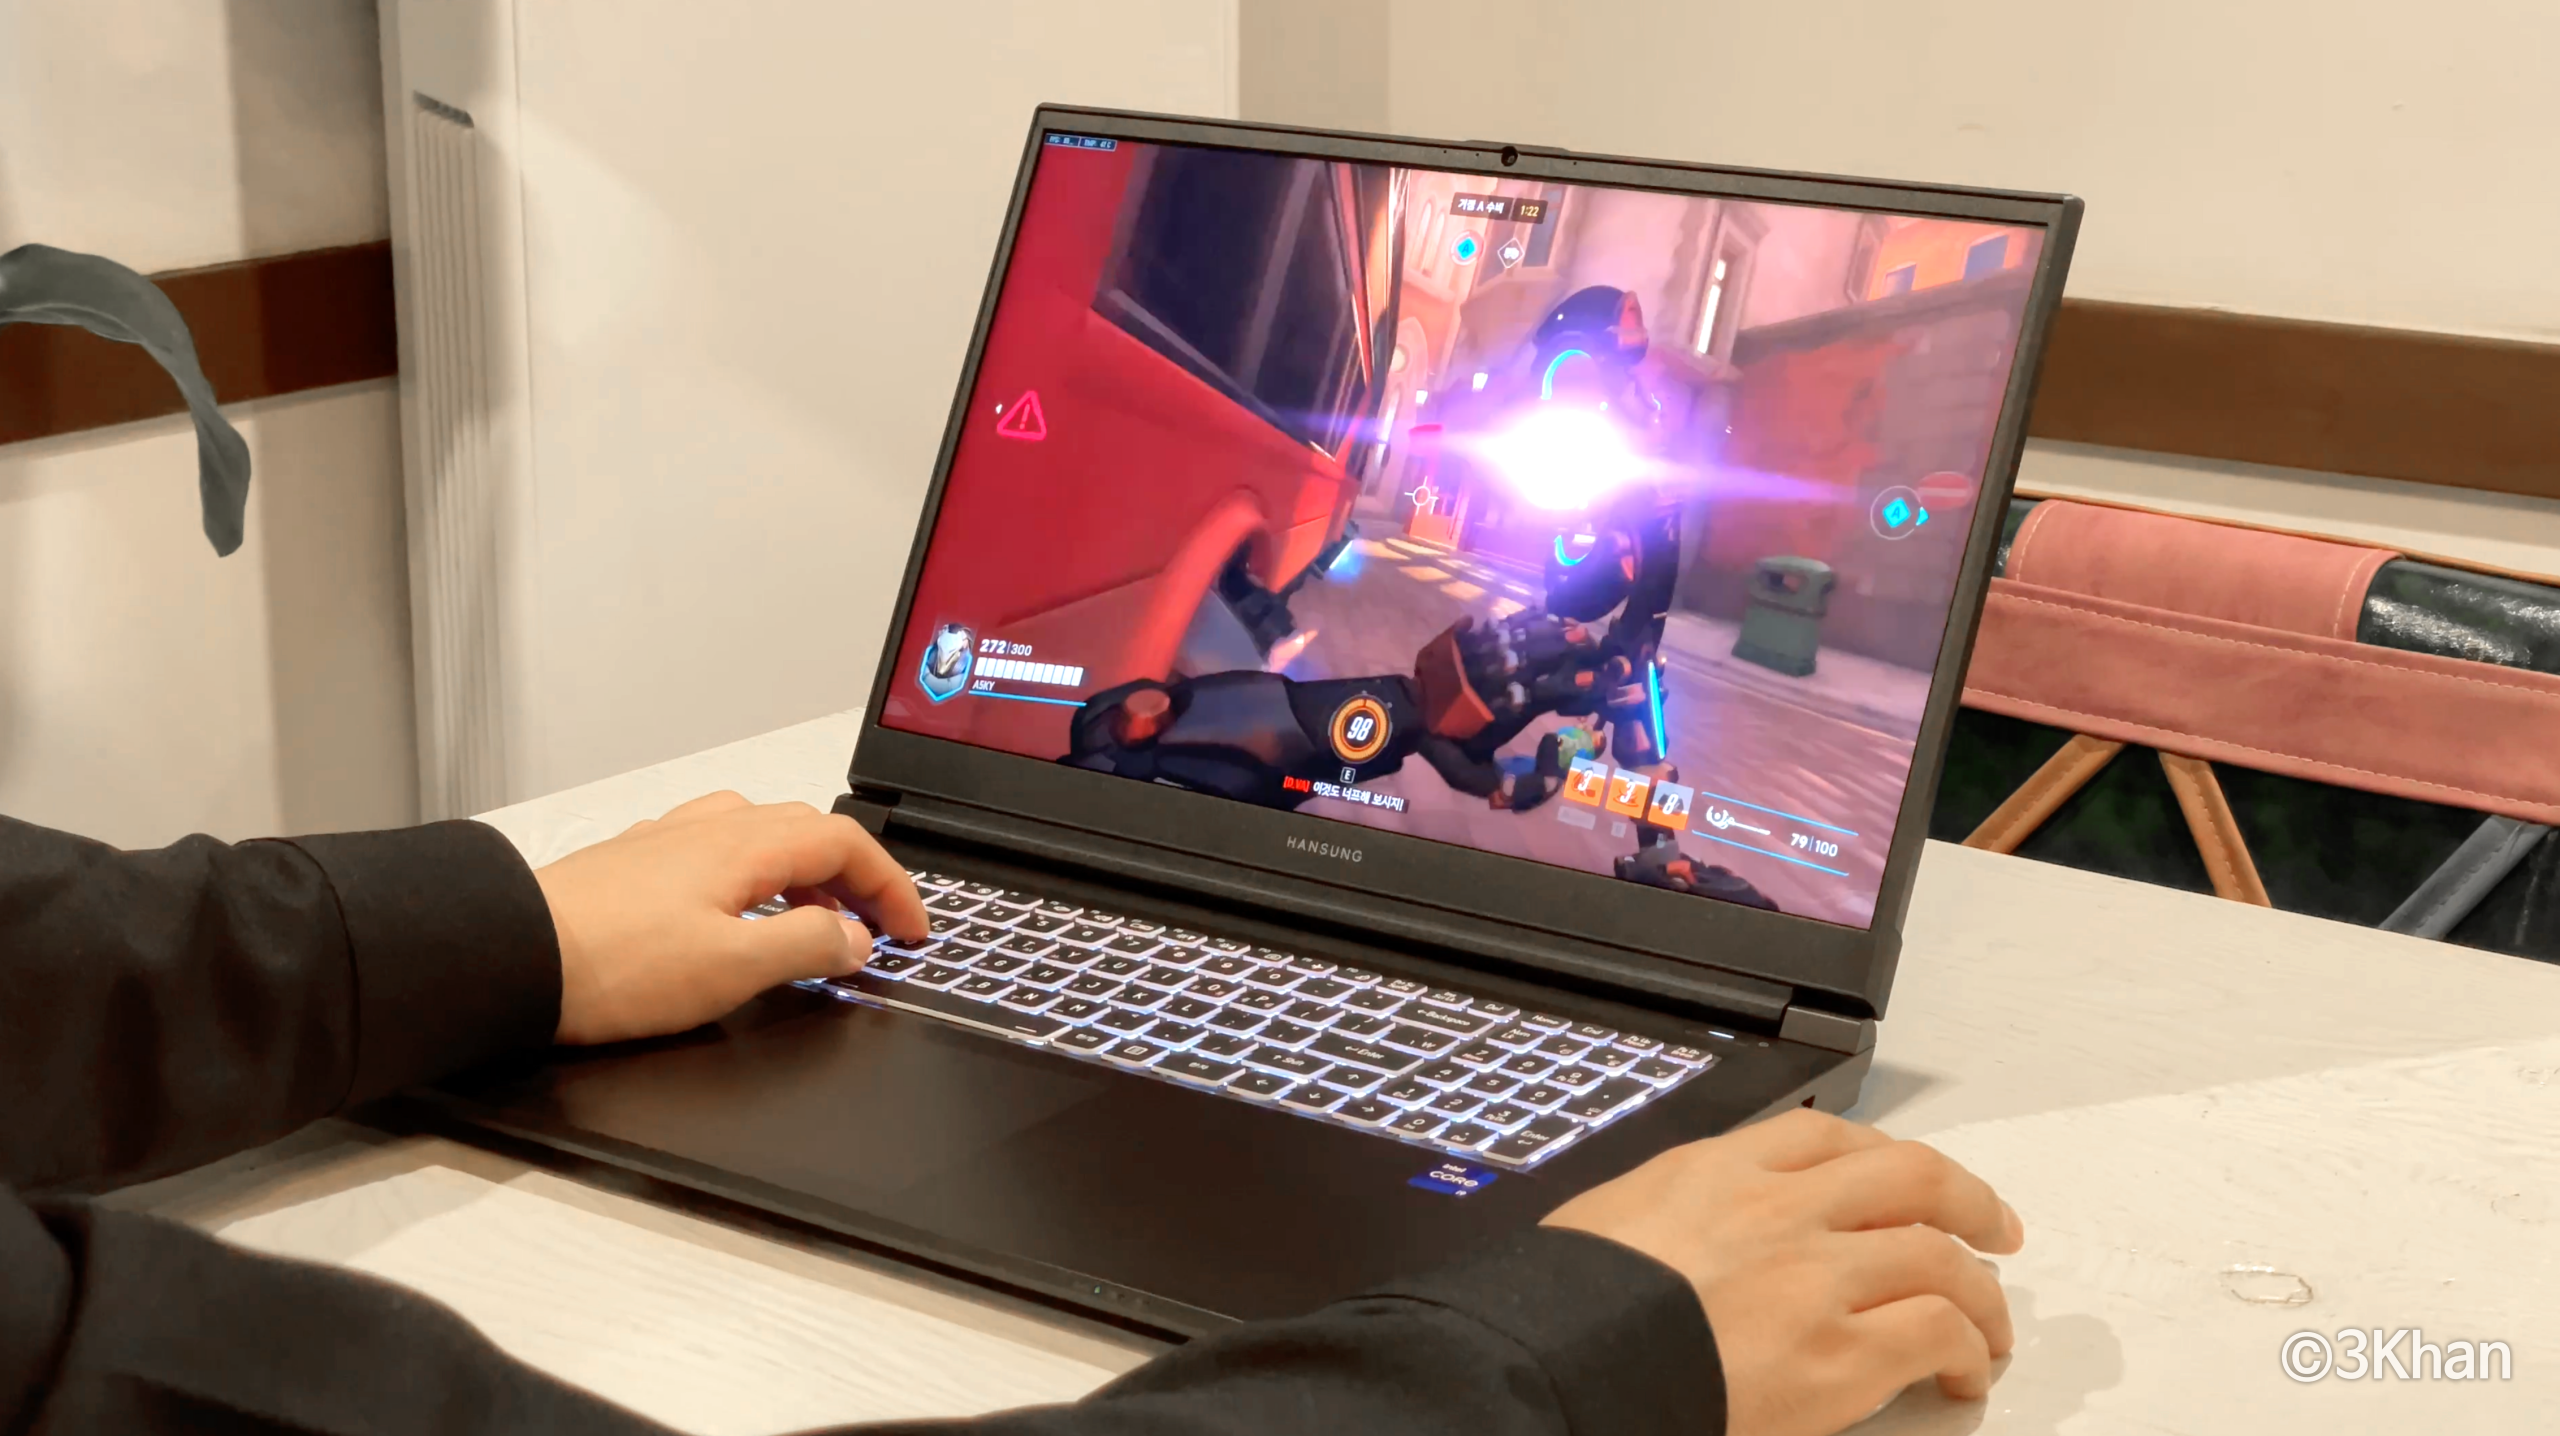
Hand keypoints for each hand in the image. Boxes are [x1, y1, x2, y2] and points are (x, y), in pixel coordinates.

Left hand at [533, 792, 928, 1044]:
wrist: (508, 958)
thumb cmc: (611, 963)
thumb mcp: (732, 969)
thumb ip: (804, 948)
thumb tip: (853, 938)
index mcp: (745, 844)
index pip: (846, 843)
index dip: (892, 885)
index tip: (912, 928)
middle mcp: (708, 829)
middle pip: (808, 831)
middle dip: (855, 877)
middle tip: (875, 926)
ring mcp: (667, 842)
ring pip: (761, 836)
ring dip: (804, 873)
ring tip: (812, 921)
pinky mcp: (634, 865)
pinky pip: (718, 853)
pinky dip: (755, 877)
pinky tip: (737, 916)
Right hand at [1543, 1108, 2022, 1435]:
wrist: (1560, 1359)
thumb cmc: (1567, 1303)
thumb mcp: (1613, 1218)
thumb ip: (1674, 1214)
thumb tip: (1687, 1235)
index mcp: (1718, 1170)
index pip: (1828, 1136)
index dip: (1885, 1157)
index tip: (1908, 1176)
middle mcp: (1780, 1210)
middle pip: (1911, 1179)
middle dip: (1969, 1202)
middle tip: (1995, 1229)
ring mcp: (1815, 1278)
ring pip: (1942, 1258)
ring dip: (1981, 1294)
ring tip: (1989, 1327)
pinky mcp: (1837, 1356)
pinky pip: (1936, 1334)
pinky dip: (1964, 1352)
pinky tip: (1961, 1374)